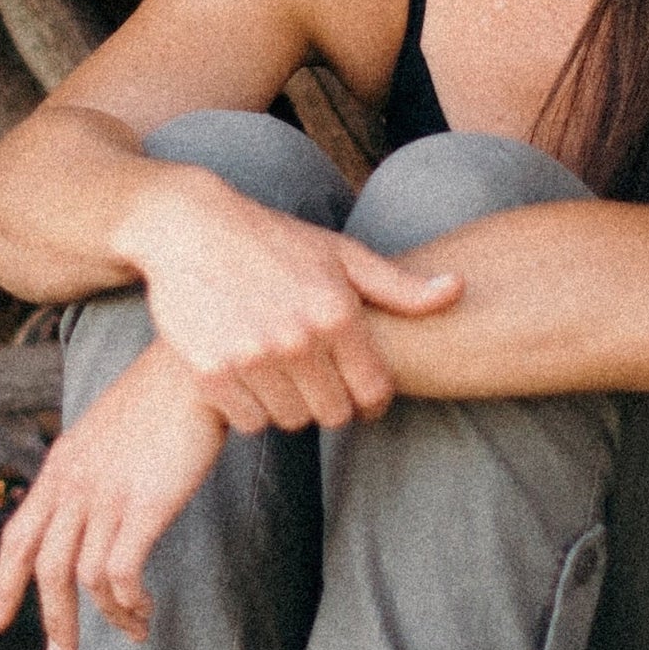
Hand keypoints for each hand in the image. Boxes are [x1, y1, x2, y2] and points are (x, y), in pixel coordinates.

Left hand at [0, 345, 230, 649]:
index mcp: (60, 467)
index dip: (3, 582)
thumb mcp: (104, 432)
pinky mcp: (142, 506)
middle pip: (45, 567)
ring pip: (82, 576)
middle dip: (52, 619)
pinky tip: (144, 609)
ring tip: (132, 631)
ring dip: (107, 615)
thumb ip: (87, 469)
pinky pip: (120, 572)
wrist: (192, 371)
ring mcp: (105, 495)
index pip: (18, 534)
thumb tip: (85, 508)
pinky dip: (128, 600)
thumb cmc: (159, 400)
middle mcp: (73, 484)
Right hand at [132, 173, 460, 431]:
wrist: (189, 227)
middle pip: (333, 414)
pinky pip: (248, 421)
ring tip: (281, 374)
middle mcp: (297, 338)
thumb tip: (459, 289)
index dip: (372, 402)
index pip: (374, 392)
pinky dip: (251, 408)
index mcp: (336, 311)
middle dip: (331, 402)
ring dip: (290, 406)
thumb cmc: (274, 240)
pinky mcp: (210, 372)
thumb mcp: (340, 254)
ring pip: (291, 421)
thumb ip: (399, 286)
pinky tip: (248, 376)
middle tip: (315, 379)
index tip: (360, 396)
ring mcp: (251, 357)